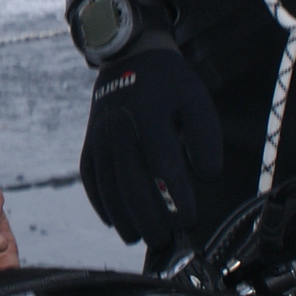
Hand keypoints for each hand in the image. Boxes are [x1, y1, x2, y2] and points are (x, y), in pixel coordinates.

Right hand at [78, 39, 226, 257]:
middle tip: (163, 239)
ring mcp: (100, 135)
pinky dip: (99, 202)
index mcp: (151, 116)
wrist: (130, 55)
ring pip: (107, 184)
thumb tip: (206, 176)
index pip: (163, 168)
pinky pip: (90, 176)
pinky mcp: (89, 140)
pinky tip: (113, 221)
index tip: (188, 221)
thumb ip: (206, 138)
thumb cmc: (171, 84)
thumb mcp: (198, 100)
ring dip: (122, 217)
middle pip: (131, 183)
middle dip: (148, 217)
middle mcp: (121, 127)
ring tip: (138, 238)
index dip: (175, 200)